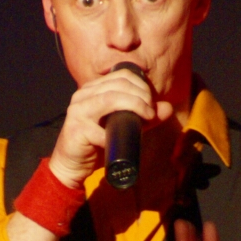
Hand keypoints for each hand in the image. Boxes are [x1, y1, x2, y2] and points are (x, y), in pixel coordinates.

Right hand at [48, 66, 175, 187]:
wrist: (73, 166)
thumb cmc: (98, 144)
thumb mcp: (125, 126)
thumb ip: (144, 117)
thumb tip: (167, 107)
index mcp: (93, 89)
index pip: (122, 75)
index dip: (142, 85)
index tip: (152, 103)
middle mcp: (83, 95)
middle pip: (119, 84)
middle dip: (142, 95)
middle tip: (152, 112)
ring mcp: (77, 111)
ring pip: (111, 98)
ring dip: (135, 105)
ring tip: (147, 118)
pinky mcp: (76, 130)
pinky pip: (100, 128)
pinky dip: (115, 133)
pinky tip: (123, 139)